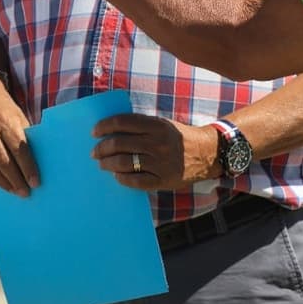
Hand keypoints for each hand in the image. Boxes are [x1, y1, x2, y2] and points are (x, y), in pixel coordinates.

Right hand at [0, 74, 39, 196]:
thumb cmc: (4, 107)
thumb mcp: (18, 115)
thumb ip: (23, 136)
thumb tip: (32, 165)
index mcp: (5, 121)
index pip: (19, 150)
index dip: (28, 168)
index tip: (36, 183)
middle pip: (3, 162)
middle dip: (16, 180)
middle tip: (25, 193)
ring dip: (2, 183)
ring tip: (13, 191)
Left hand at [91, 113, 220, 190]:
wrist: (208, 153)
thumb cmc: (180, 137)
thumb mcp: (163, 124)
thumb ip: (141, 126)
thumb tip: (111, 131)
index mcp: (156, 125)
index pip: (122, 123)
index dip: (104, 126)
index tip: (94, 132)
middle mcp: (157, 143)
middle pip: (119, 144)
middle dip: (102, 148)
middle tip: (95, 152)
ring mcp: (160, 163)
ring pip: (124, 163)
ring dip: (108, 164)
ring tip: (102, 164)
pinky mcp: (163, 180)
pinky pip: (136, 181)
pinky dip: (122, 178)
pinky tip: (117, 176)